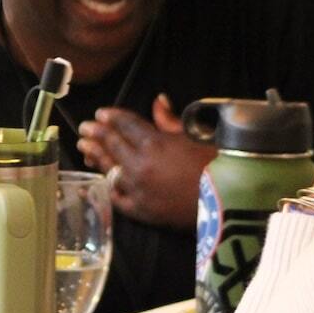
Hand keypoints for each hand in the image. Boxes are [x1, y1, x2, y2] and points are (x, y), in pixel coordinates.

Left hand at [76, 94, 215, 225]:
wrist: (228, 203)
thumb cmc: (217, 165)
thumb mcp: (196, 136)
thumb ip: (170, 121)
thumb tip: (158, 101)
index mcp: (154, 143)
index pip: (126, 125)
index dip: (112, 117)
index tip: (102, 113)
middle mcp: (140, 165)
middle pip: (113, 145)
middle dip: (97, 133)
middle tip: (86, 127)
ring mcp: (138, 189)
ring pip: (110, 169)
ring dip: (96, 156)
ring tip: (85, 148)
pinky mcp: (141, 211)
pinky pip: (117, 197)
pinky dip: (109, 187)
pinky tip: (102, 179)